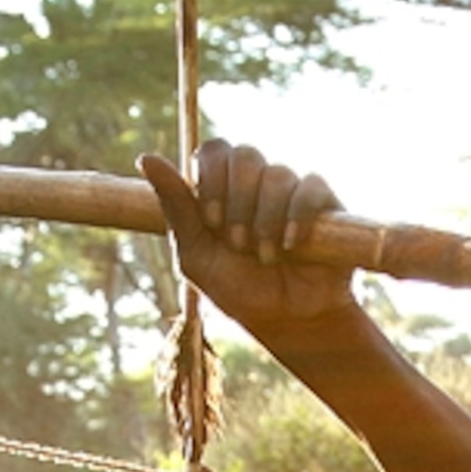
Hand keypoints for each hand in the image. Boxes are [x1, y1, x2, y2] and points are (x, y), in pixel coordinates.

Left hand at [141, 143, 356, 341]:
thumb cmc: (239, 290)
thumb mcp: (197, 255)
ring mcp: (291, 190)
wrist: (287, 321)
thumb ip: (176, 207)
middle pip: (244, 154)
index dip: (211, 178)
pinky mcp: (325, 203)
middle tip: (238, 243)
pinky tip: (290, 244)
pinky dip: (298, 214)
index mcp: (223, 188)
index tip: (211, 220)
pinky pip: (310, 187)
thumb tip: (145, 158)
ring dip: (264, 220)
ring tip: (265, 257)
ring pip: (276, 174)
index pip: (214, 150)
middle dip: (237, 201)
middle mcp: (257, 182)